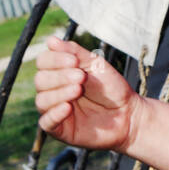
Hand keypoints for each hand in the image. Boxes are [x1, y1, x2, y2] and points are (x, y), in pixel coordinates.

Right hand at [34, 36, 138, 150]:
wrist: (127, 113)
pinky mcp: (60, 129)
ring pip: (42, 100)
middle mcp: (54, 91)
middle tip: (81, 77)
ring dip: (59, 92)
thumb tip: (50, 40)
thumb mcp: (95, 64)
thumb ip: (73, 52)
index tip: (74, 61)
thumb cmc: (111, 88)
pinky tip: (67, 107)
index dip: (55, 59)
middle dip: (60, 76)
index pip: (43, 62)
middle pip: (40, 80)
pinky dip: (54, 113)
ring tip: (78, 89)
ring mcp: (55, 110)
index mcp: (60, 73)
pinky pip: (46, 123)